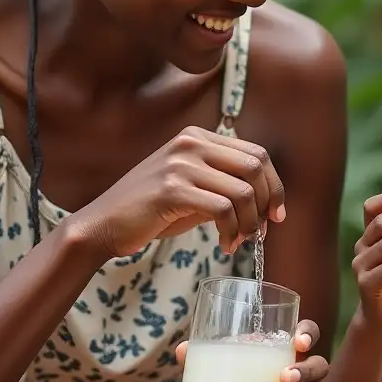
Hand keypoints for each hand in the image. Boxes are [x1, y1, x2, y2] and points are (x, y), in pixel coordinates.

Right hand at [74, 126, 285, 258]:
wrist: (104, 224)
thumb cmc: (151, 210)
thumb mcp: (191, 185)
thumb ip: (223, 182)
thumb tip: (267, 199)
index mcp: (197, 136)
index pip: (255, 153)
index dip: (275, 184)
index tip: (277, 214)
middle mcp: (191, 143)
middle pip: (256, 166)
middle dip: (268, 202)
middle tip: (262, 231)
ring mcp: (181, 164)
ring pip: (243, 190)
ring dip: (249, 223)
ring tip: (239, 241)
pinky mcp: (173, 190)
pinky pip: (223, 209)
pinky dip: (232, 231)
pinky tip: (224, 244)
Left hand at [174, 320, 328, 381]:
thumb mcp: (214, 373)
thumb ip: (199, 360)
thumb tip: (182, 350)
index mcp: (283, 353)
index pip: (308, 335)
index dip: (309, 333)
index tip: (299, 339)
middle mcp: (299, 378)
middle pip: (319, 367)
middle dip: (305, 370)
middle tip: (284, 376)